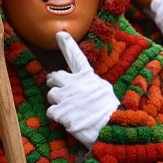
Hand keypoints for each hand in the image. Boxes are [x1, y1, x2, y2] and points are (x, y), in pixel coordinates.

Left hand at [46, 32, 117, 149]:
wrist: (111, 128)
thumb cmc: (109, 110)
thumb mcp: (103, 89)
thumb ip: (90, 83)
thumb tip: (83, 83)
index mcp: (87, 76)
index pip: (76, 56)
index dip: (67, 44)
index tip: (60, 34)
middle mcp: (74, 84)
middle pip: (54, 76)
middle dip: (54, 83)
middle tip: (60, 90)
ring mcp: (66, 98)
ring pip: (51, 95)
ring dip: (57, 102)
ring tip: (70, 110)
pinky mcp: (60, 112)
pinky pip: (51, 112)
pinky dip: (57, 117)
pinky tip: (68, 120)